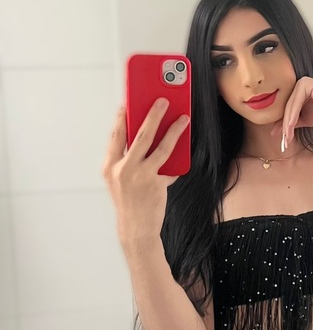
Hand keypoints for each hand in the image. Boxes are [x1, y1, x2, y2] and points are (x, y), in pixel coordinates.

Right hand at [101, 98, 189, 250]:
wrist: (136, 229)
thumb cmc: (130, 203)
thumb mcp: (122, 180)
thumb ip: (131, 161)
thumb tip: (151, 138)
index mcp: (109, 166)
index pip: (116, 135)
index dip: (123, 117)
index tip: (129, 102)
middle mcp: (123, 169)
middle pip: (140, 134)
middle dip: (152, 114)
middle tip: (162, 100)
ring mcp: (140, 175)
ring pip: (160, 146)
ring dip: (173, 129)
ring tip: (183, 118)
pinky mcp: (156, 183)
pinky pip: (171, 165)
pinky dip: (179, 156)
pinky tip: (185, 145)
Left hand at [270, 77, 312, 144]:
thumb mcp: (305, 120)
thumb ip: (292, 123)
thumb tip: (276, 131)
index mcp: (297, 91)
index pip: (287, 110)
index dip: (284, 125)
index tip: (283, 139)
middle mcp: (298, 85)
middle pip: (287, 108)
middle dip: (285, 125)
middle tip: (284, 139)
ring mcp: (301, 83)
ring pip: (290, 106)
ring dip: (287, 122)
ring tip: (287, 136)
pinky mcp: (305, 84)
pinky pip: (296, 102)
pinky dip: (293, 115)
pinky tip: (291, 126)